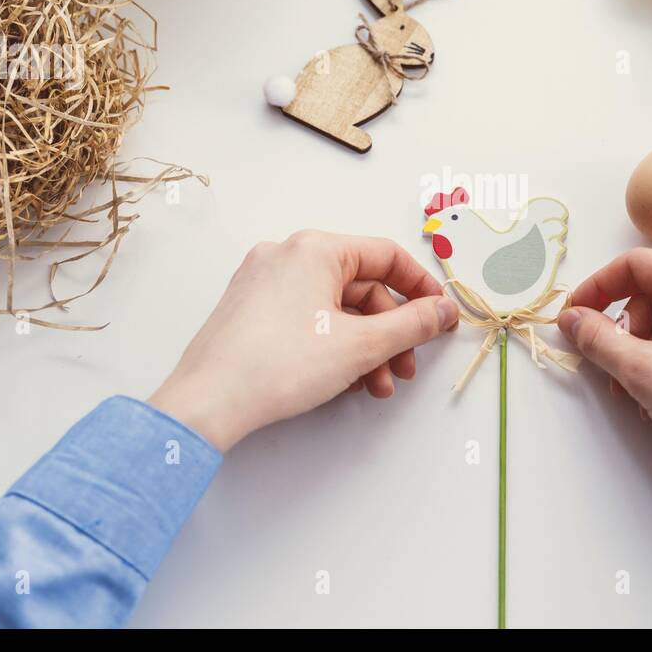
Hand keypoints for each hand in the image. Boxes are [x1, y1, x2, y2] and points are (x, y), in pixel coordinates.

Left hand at [149, 231, 458, 451]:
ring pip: (335, 308)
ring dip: (365, 347)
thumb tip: (443, 310)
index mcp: (315, 248)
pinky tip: (344, 381)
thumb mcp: (362, 345)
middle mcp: (286, 255)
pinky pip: (307, 318)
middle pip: (361, 287)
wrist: (208, 403)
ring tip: (376, 386)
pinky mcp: (250, 310)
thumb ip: (413, 324)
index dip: (421, 288)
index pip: (386, 256)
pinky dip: (333, 345)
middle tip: (406, 368)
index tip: (439, 317)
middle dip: (390, 333)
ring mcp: (263, 282)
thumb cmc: (279, 366)